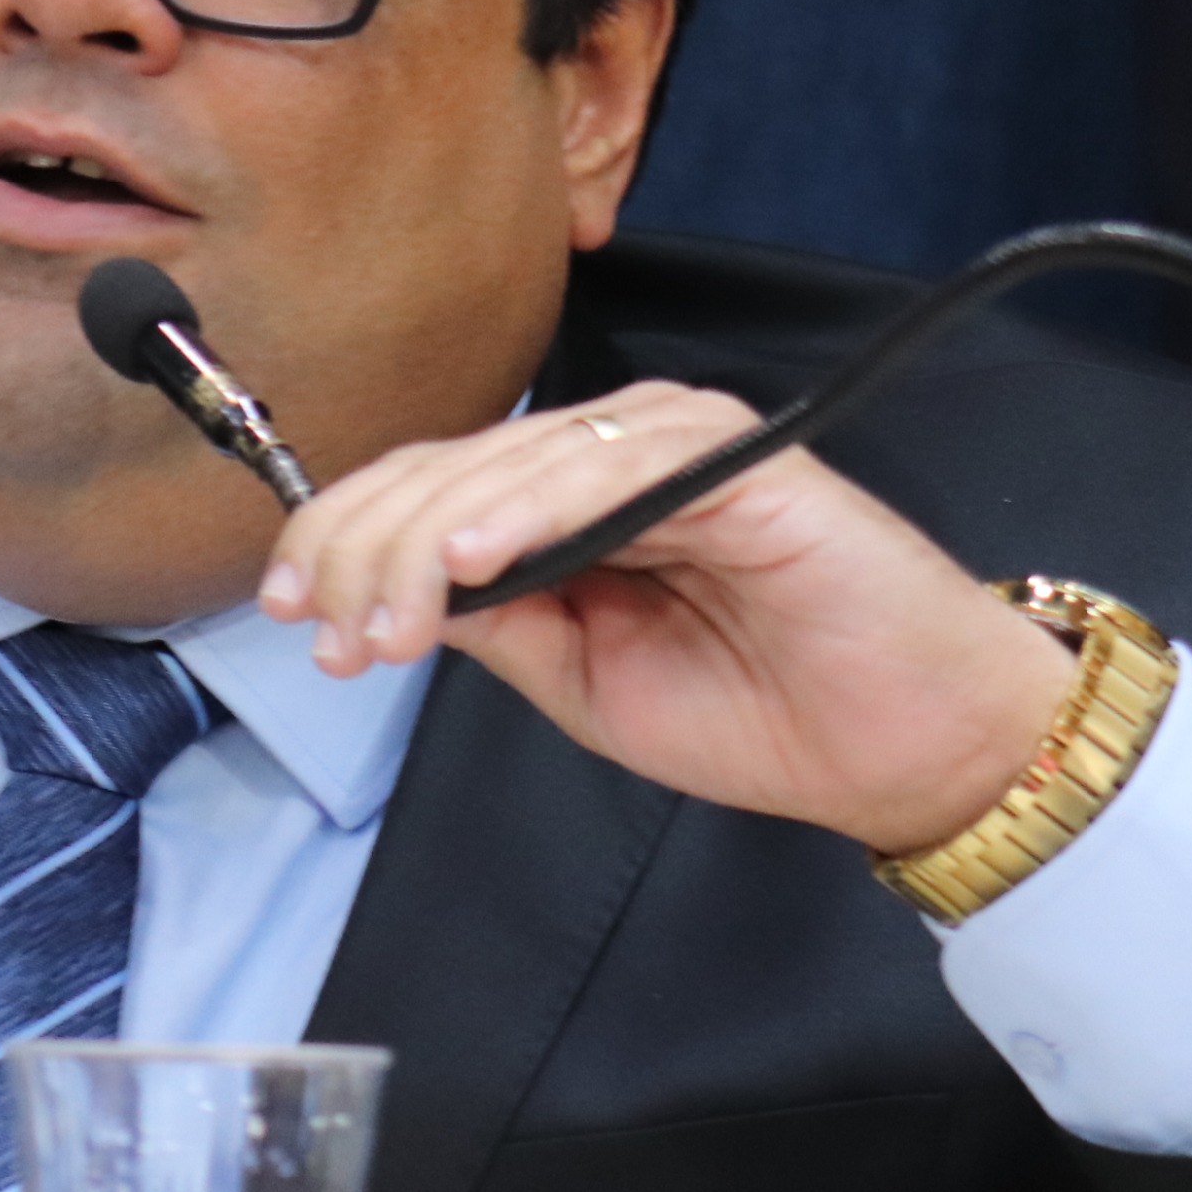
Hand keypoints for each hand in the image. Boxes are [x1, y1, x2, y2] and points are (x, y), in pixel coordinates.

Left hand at [255, 382, 1078, 854]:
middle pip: (447, 471)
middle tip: (325, 632)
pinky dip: (526, 512)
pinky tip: (467, 564)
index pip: (429, 494)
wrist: (901, 746)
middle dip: (361, 552)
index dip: (343, 540)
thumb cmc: (764, 710)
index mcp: (571, 500)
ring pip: (506, 468)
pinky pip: (606, 471)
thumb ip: (493, 622)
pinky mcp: (734, 459)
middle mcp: (611, 455)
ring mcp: (671, 445)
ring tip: (379, 626)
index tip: (290, 611)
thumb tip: (383, 598)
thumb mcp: (582, 678)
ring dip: (423, 549)